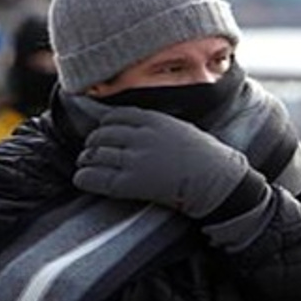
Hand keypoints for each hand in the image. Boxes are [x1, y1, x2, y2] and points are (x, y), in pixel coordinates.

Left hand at [73, 107, 253, 218]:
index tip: (102, 131)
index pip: (115, 116)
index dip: (104, 125)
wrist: (217, 182)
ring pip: (96, 155)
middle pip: (102, 135)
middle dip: (93, 143)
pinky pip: (96, 178)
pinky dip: (84, 177)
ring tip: (86, 164)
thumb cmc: (203, 156)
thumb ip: (153, 124)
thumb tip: (129, 125)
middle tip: (91, 151)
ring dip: (86, 160)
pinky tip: (82, 179)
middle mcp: (141, 137)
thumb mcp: (179, 127)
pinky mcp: (131, 183)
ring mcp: (135, 160)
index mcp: (154, 120)